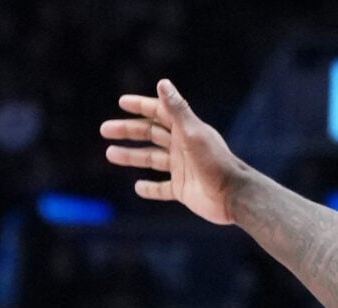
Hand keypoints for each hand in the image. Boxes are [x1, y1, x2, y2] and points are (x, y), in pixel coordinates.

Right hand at [102, 79, 243, 223]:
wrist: (232, 195)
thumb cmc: (215, 162)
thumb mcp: (193, 132)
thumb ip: (177, 109)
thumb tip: (162, 82)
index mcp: (184, 129)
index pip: (158, 112)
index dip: (140, 106)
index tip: (121, 102)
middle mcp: (182, 146)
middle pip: (150, 134)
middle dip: (127, 131)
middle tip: (105, 129)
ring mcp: (181, 168)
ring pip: (152, 159)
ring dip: (132, 156)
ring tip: (110, 154)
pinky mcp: (182, 189)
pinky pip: (163, 188)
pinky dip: (150, 188)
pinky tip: (138, 187)